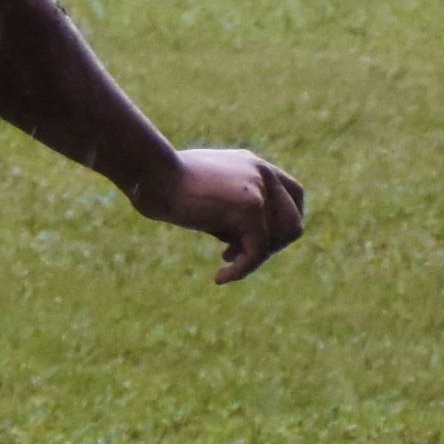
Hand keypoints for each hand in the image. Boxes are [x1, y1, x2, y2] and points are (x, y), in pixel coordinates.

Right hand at [137, 142, 305, 280]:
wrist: (149, 174)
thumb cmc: (158, 183)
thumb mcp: (203, 193)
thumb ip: (228, 208)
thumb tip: (238, 242)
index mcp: (254, 165)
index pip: (293, 195)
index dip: (282, 223)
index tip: (257, 241)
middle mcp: (264, 174)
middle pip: (293, 221)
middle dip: (270, 245)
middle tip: (234, 255)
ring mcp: (260, 190)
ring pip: (279, 238)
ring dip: (256, 258)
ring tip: (227, 267)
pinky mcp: (250, 210)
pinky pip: (257, 251)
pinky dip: (241, 270)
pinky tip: (220, 278)